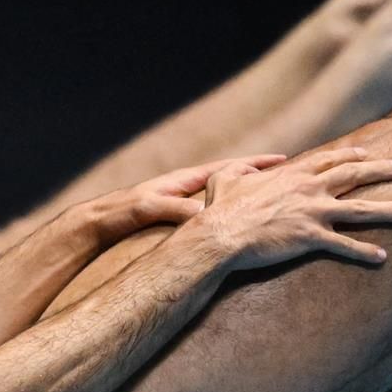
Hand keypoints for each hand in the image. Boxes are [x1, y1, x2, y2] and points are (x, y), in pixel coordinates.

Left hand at [73, 155, 289, 242]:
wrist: (100, 223)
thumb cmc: (123, 211)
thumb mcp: (151, 207)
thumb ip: (177, 208)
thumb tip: (206, 215)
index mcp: (186, 180)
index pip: (230, 167)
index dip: (257, 163)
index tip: (283, 160)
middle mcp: (190, 190)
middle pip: (234, 182)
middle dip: (261, 181)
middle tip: (291, 181)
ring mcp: (187, 206)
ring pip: (227, 202)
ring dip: (249, 201)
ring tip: (278, 205)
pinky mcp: (181, 223)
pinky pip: (215, 219)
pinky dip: (232, 221)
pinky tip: (246, 231)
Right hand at [183, 147, 391, 268]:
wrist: (221, 234)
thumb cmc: (221, 208)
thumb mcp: (225, 177)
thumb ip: (243, 168)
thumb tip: (251, 167)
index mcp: (292, 174)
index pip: (328, 160)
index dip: (350, 156)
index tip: (366, 153)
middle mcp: (309, 189)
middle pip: (354, 175)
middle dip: (381, 170)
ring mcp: (313, 212)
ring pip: (359, 208)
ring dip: (387, 209)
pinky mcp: (311, 237)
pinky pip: (344, 245)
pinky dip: (364, 251)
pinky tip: (382, 256)